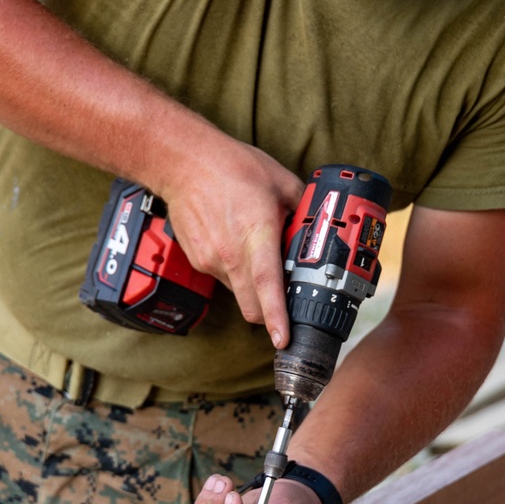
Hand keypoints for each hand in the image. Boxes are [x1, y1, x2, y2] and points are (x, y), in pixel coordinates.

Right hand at [156, 138, 303, 349]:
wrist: (184, 164)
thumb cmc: (231, 167)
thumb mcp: (281, 182)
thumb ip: (304, 209)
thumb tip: (320, 228)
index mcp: (255, 235)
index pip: (267, 285)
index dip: (277, 317)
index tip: (284, 339)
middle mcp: (229, 254)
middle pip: (252, 307)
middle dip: (270, 314)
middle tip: (287, 302)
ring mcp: (210, 260)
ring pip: (240, 292)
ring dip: (254, 287)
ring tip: (258, 254)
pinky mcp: (198, 260)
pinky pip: (224, 278)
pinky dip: (236, 271)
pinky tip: (237, 244)